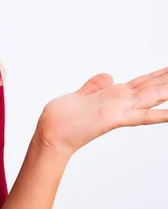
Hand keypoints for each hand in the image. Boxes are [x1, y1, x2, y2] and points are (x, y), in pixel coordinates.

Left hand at [35, 66, 167, 156]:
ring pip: (152, 97)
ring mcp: (119, 110)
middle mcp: (121, 102)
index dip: (160, 74)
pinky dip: (158, 115)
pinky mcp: (112, 119)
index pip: (144, 82)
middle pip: (153, 87)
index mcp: (115, 95)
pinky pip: (139, 116)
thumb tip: (109, 76)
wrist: (51, 134)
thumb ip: (95, 85)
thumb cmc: (63, 117)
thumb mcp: (81, 94)